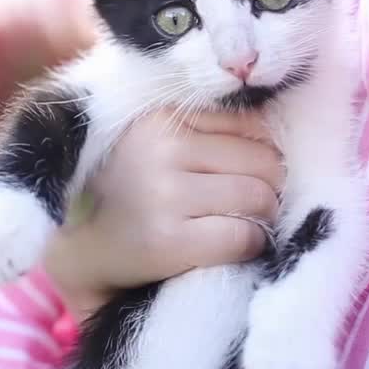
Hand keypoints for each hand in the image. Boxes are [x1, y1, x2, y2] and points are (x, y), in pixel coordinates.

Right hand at [44, 109, 283, 319]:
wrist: (90, 249)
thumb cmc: (138, 193)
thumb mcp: (162, 145)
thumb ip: (211, 131)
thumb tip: (278, 135)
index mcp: (161, 118)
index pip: (250, 125)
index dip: (265, 153)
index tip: (253, 174)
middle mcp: (161, 150)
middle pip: (261, 163)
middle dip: (270, 187)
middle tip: (255, 203)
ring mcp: (164, 195)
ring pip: (257, 199)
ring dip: (264, 217)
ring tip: (246, 222)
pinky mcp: (170, 240)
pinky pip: (243, 237)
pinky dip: (251, 244)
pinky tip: (235, 245)